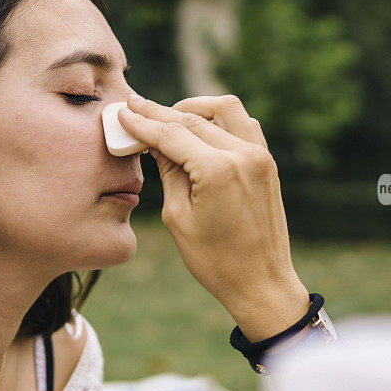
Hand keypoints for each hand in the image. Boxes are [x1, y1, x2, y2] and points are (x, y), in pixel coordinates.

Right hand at [118, 94, 308, 340]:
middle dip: (161, 112)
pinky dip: (221, 120)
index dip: (143, 123)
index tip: (123, 113)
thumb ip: (168, 172)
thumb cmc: (216, 261)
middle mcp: (243, 155)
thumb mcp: (178, 218)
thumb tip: (154, 142)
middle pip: (194, 118)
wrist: (261, 283)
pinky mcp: (268, 163)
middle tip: (136, 108)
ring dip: (196, 107)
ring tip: (170, 117)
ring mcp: (260, 156)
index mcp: (218, 171)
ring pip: (225, 109)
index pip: (171, 134)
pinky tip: (201, 130)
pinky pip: (244, 125)